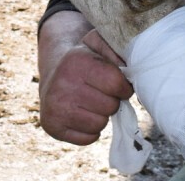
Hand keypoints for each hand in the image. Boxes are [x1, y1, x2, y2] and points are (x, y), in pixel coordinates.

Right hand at [39, 29, 134, 144]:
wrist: (53, 74)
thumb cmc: (84, 61)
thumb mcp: (99, 45)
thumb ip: (118, 49)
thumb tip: (133, 71)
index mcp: (76, 61)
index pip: (117, 84)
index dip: (123, 86)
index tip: (118, 83)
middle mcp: (62, 84)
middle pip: (110, 107)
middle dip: (111, 101)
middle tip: (100, 92)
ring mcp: (54, 107)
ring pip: (100, 124)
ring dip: (101, 115)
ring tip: (90, 103)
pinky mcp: (51, 126)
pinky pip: (89, 138)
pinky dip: (90, 129)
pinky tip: (81, 114)